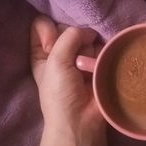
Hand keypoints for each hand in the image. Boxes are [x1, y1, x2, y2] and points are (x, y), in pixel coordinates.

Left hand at [30, 15, 102, 129]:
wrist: (82, 121)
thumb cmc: (60, 93)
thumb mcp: (55, 60)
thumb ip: (68, 36)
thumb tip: (90, 31)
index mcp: (42, 53)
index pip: (44, 24)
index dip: (49, 29)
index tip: (52, 45)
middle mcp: (61, 54)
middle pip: (69, 28)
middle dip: (73, 39)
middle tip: (75, 59)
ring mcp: (81, 59)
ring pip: (87, 38)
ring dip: (89, 49)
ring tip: (89, 66)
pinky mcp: (99, 65)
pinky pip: (102, 49)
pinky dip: (102, 54)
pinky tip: (100, 65)